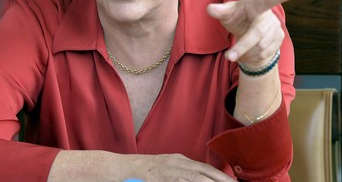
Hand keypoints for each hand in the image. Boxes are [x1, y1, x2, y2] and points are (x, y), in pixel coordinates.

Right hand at [48, 151, 235, 181]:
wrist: (117, 169)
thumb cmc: (140, 174)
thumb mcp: (163, 172)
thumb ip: (179, 176)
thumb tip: (198, 179)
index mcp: (179, 161)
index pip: (206, 170)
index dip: (222, 178)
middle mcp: (177, 162)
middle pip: (207, 173)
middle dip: (224, 181)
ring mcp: (170, 169)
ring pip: (199, 177)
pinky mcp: (163, 175)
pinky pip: (184, 180)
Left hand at [206, 0, 295, 68]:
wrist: (248, 31)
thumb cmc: (237, 17)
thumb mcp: (227, 13)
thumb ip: (219, 11)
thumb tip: (210, 9)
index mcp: (257, 5)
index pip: (268, 0)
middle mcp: (269, 16)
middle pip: (258, 33)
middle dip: (243, 46)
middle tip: (228, 57)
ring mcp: (276, 28)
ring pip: (261, 48)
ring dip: (245, 53)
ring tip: (236, 51)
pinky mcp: (279, 40)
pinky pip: (265, 55)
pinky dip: (251, 57)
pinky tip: (246, 53)